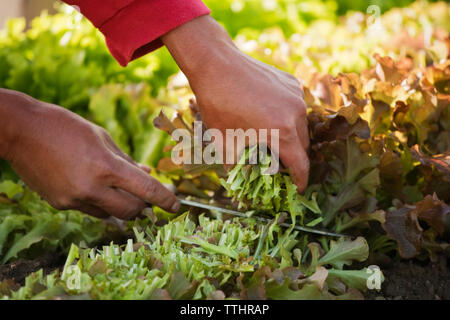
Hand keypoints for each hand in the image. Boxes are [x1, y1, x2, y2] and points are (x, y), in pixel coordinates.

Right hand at [0, 89, 179, 218]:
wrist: (21, 131)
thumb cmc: (65, 127)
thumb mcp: (102, 137)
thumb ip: (126, 160)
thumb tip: (146, 172)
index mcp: (106, 167)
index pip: (146, 190)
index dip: (165, 200)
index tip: (175, 206)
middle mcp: (91, 188)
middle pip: (131, 210)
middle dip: (143, 206)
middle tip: (146, 198)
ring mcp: (74, 199)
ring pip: (110, 213)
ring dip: (120, 204)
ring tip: (117, 188)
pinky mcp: (61, 204)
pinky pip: (89, 209)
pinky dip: (98, 201)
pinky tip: (92, 185)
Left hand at [162, 16, 309, 191]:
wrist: (215, 64)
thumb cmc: (218, 105)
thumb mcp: (224, 143)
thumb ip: (236, 167)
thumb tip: (239, 183)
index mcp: (282, 132)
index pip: (301, 165)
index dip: (301, 181)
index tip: (299, 189)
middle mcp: (296, 113)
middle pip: (303, 146)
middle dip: (294, 159)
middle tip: (279, 166)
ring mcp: (295, 95)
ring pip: (301, 126)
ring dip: (291, 137)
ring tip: (271, 140)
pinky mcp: (291, 82)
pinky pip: (295, 107)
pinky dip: (287, 117)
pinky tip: (268, 115)